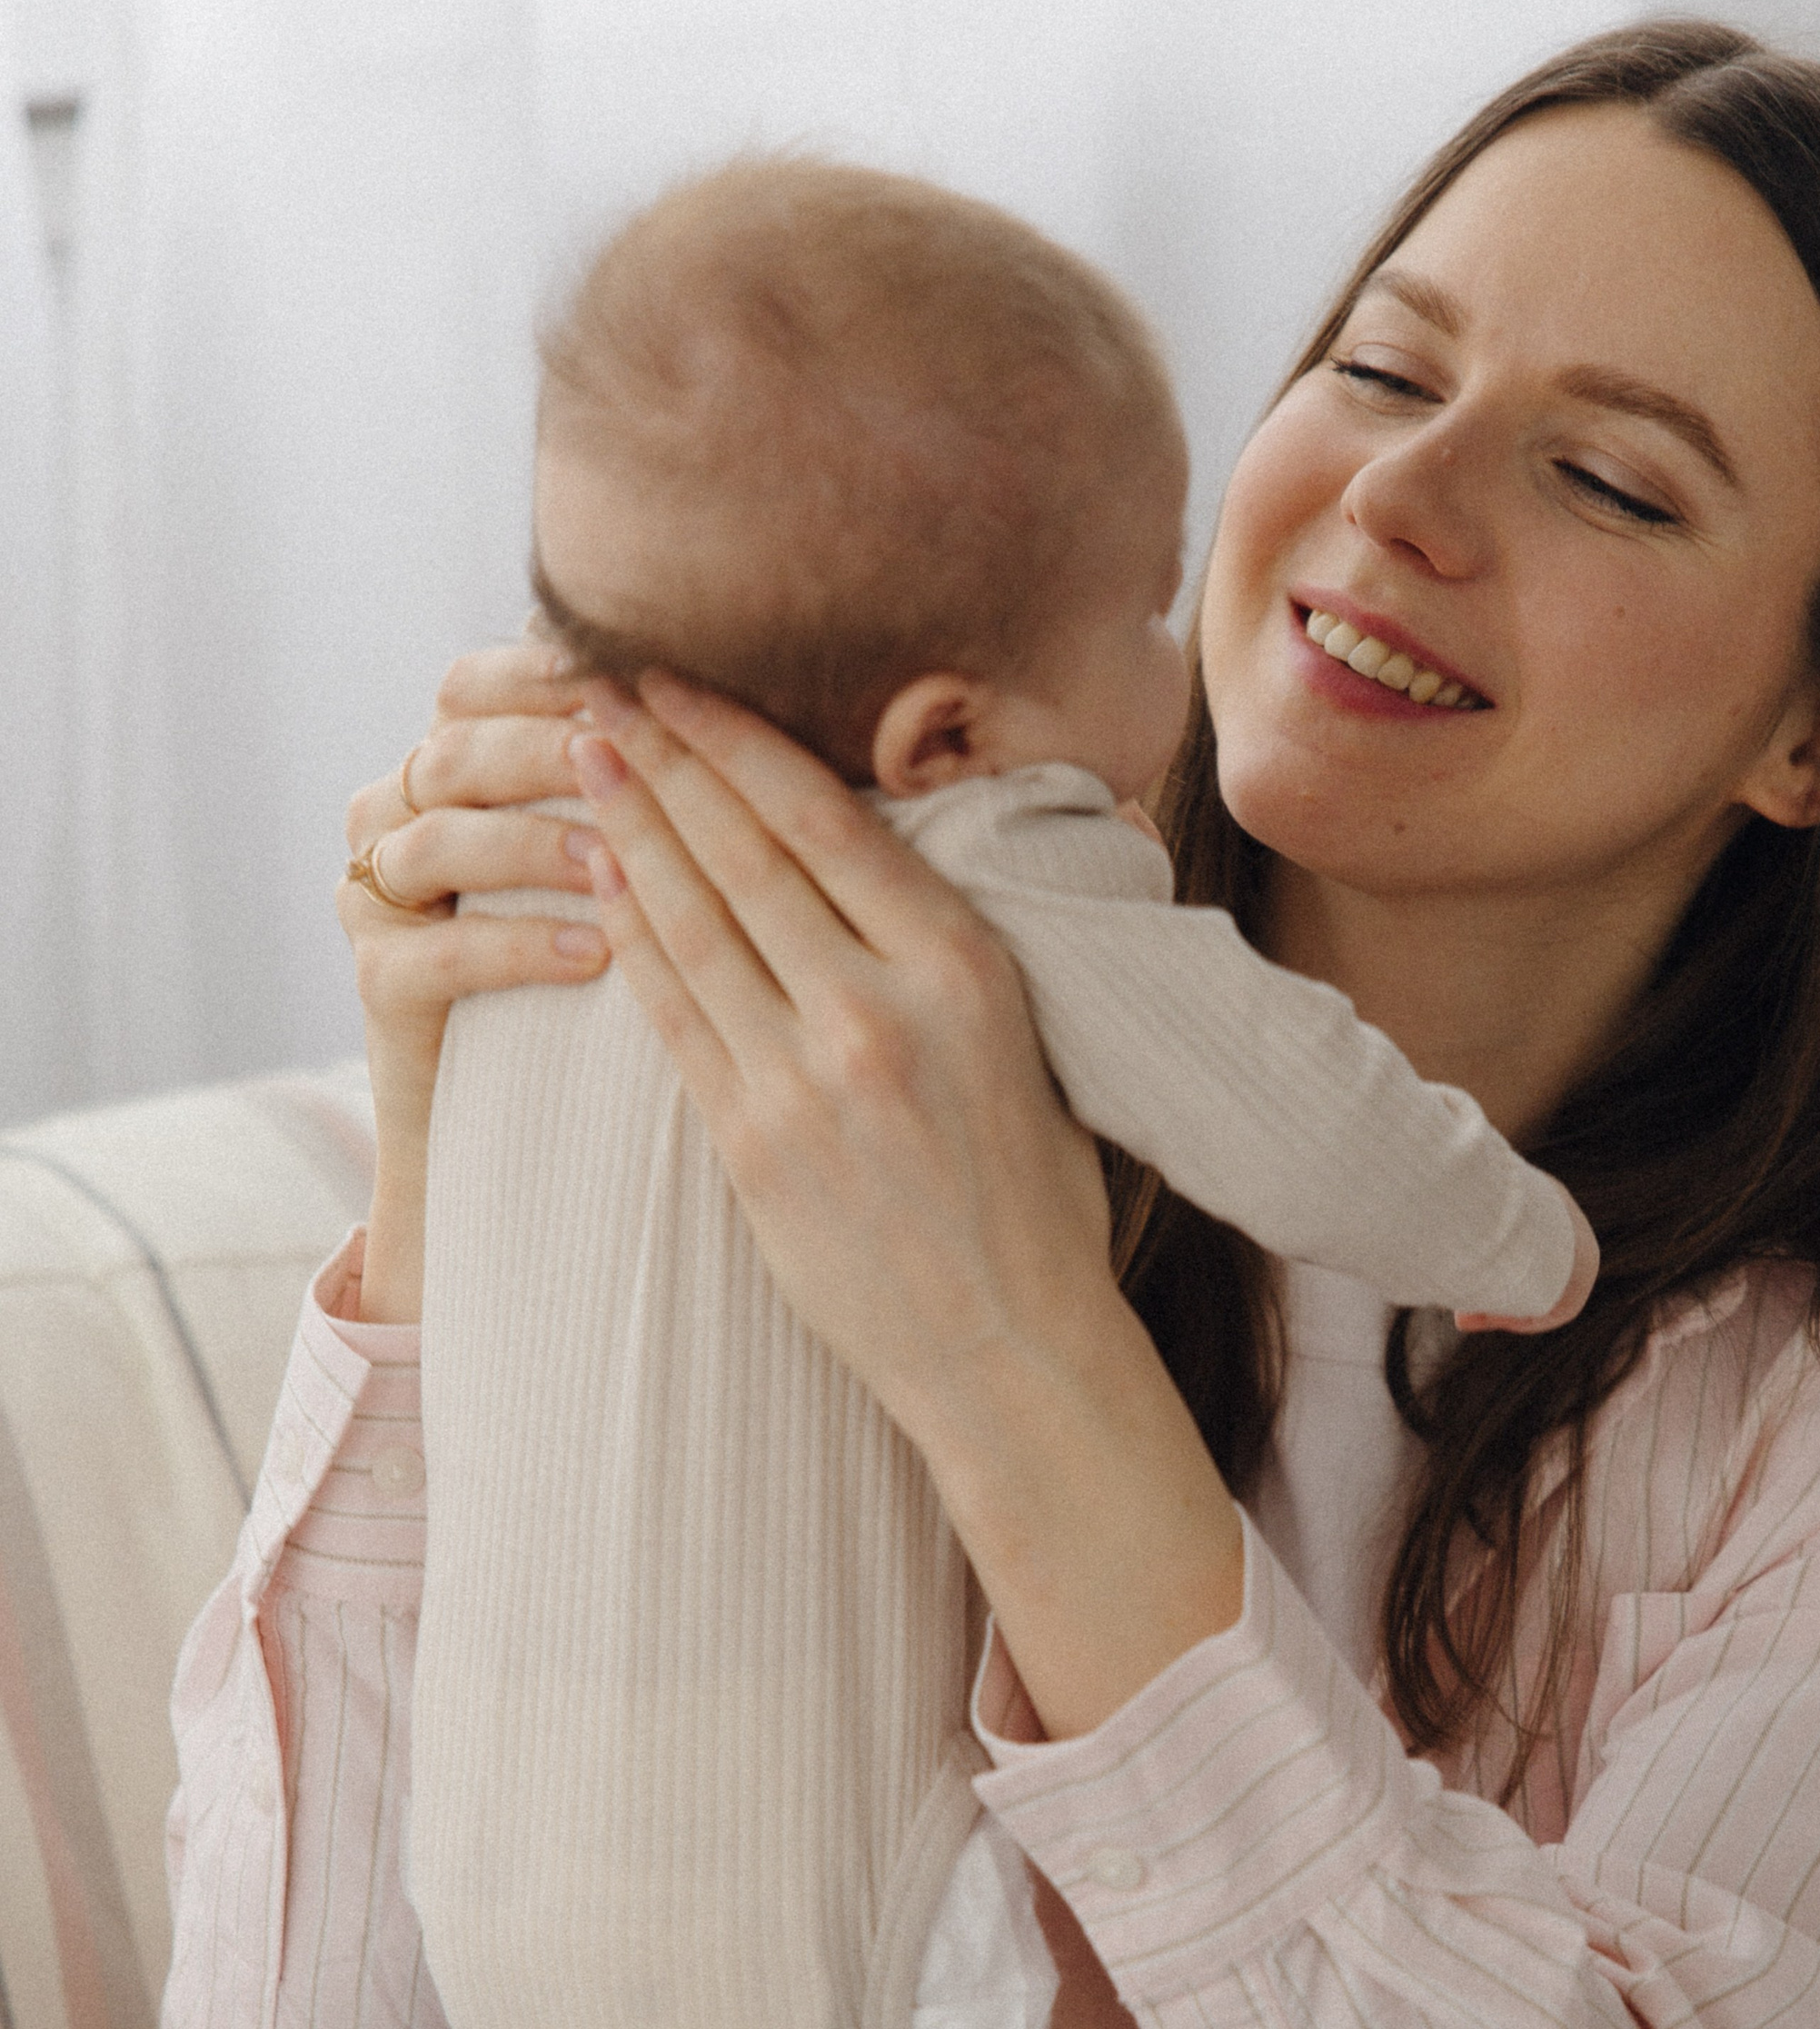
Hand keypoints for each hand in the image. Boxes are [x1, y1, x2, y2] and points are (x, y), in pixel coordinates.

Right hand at [339, 639, 611, 1317]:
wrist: (543, 1123)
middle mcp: (397, 813)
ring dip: (531, 842)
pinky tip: (594, 953)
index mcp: (454, 761)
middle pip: (454, 748)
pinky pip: (437, 954)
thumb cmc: (628, 969)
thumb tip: (764, 705)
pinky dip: (517, 946)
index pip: (477, 684)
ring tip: (613, 857)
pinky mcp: (380, 984)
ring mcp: (379, 898)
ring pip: (438, 840)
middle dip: (546, 745)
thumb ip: (661, 777)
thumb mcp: (642, 855)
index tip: (644, 675)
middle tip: (630, 749)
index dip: (548, 673)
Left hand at [569, 670, 1245, 1737]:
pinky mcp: (752, 1148)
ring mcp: (805, 1082)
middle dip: (662, 763)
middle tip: (594, 690)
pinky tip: (596, 885)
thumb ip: (942, 949)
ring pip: (692, 927)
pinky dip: (629, 943)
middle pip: (743, 856)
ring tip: (577, 760)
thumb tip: (871, 856)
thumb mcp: (1023, 1039)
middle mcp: (879, 1013)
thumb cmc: (1033, 1194)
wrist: (1011, 1343)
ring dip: (625, 833)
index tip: (678, 685)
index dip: (737, 743)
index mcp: (963, 969)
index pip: (825, 822)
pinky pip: (675, 1020)